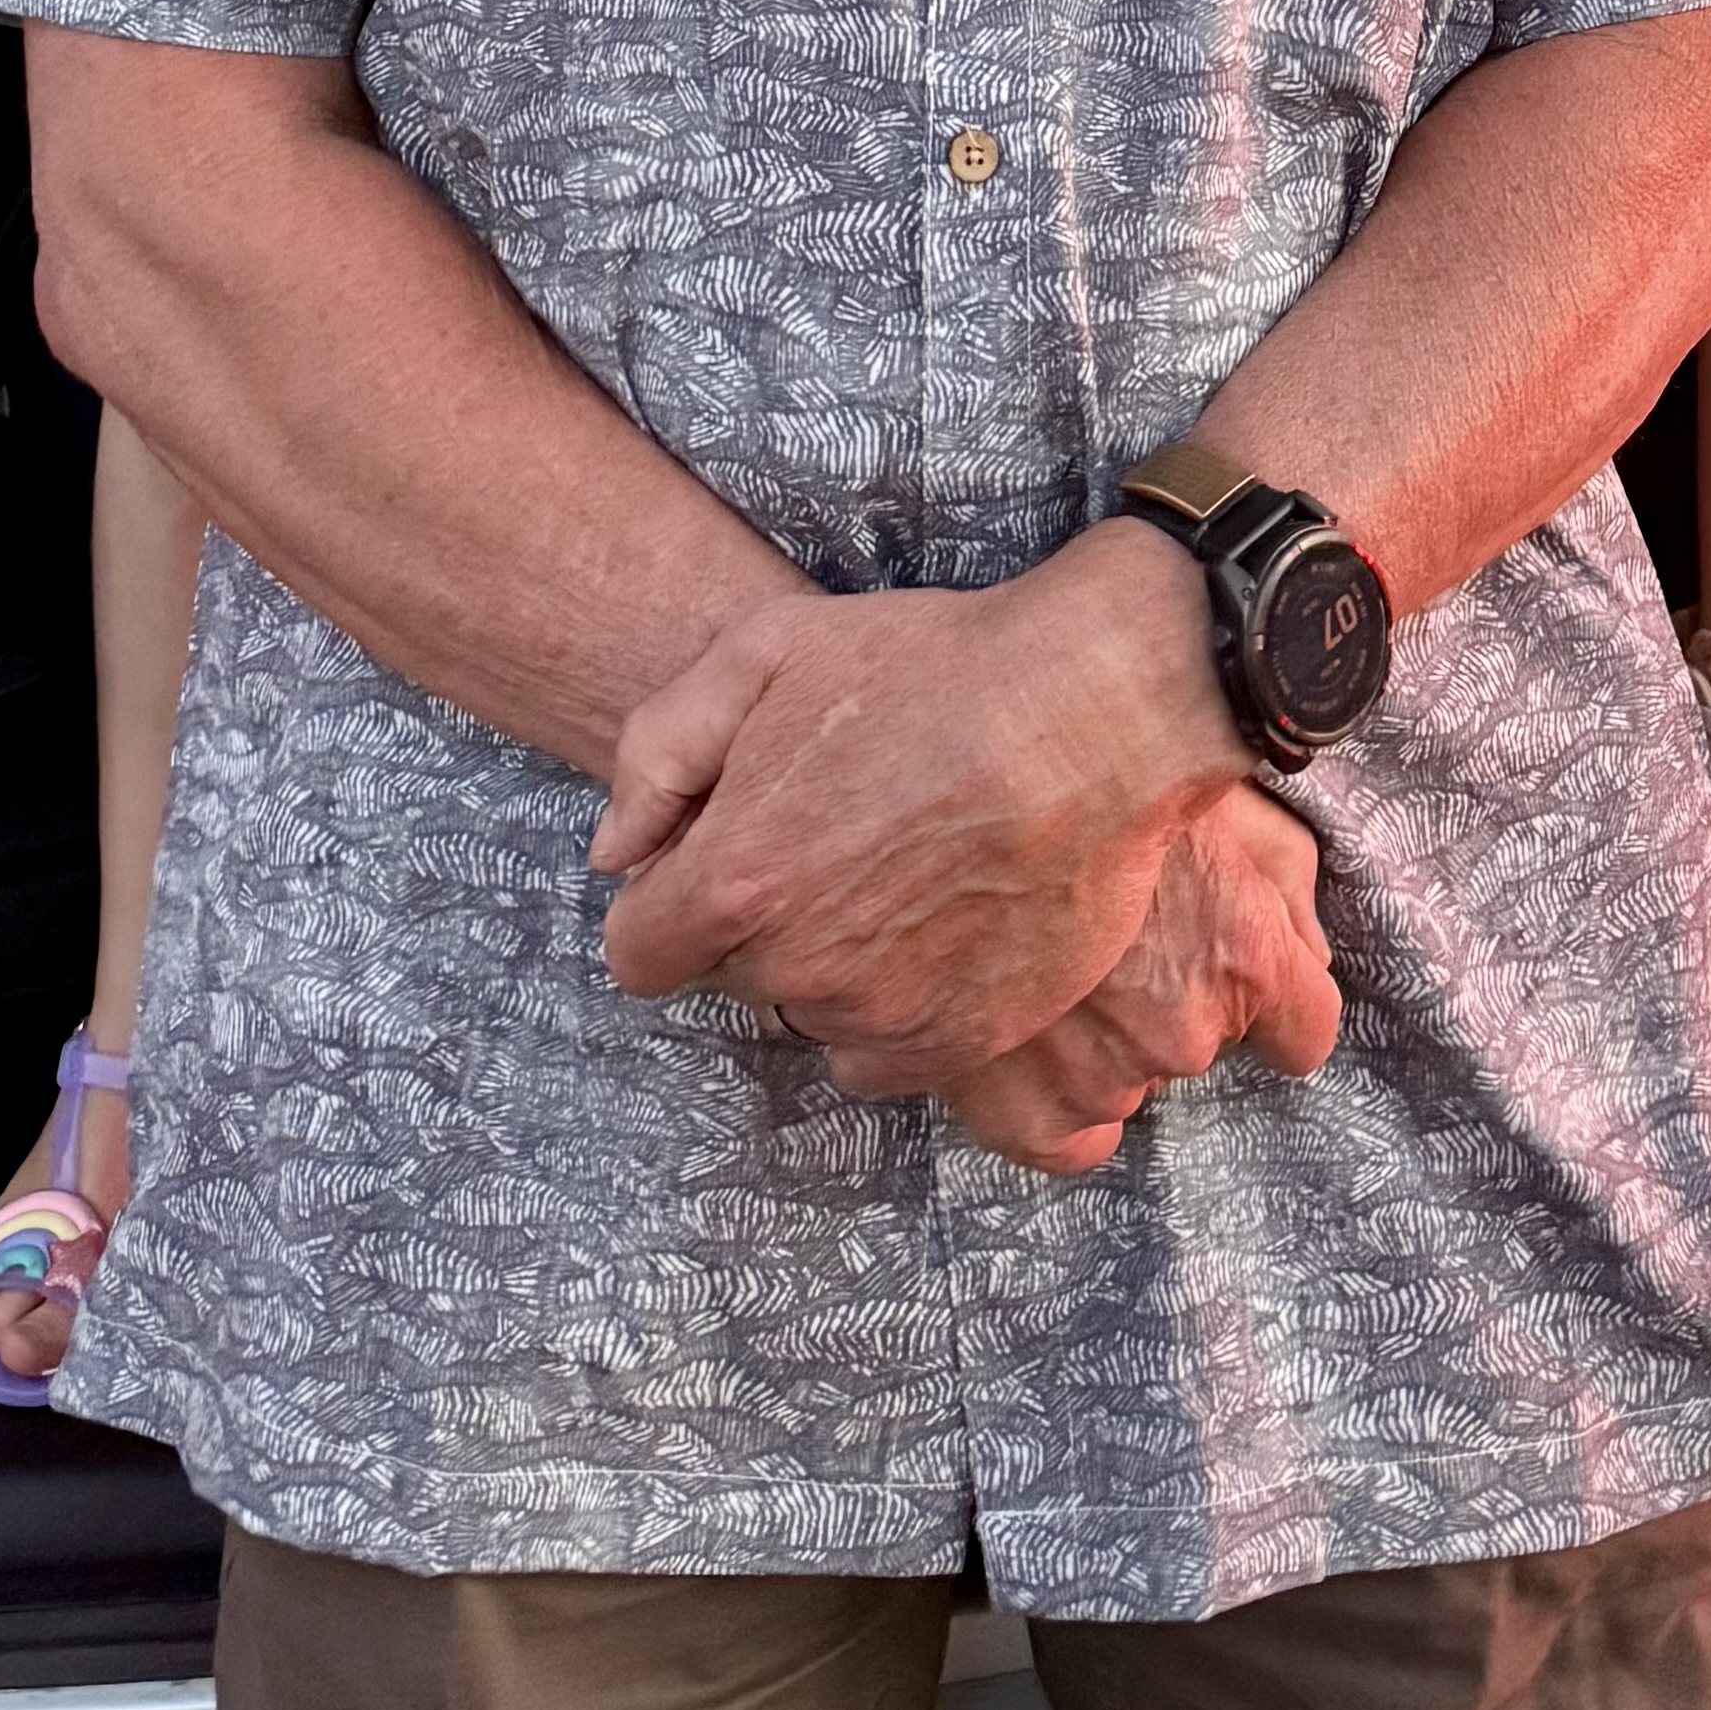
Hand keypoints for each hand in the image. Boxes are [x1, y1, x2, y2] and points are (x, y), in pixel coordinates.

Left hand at [590, 527, 1245, 1092]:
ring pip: (814, 1017)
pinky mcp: (966, 1042)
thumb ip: (659, 753)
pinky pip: (888, 1058)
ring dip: (833, 964)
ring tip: (898, 871)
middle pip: (733, 977)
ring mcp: (887, 1015)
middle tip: (832, 837)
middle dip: (758, 918)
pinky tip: (939, 923)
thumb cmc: (932, 665)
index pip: (638, 952)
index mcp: (738, 879)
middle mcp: (802, 968)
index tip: (720, 859)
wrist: (1097, 712)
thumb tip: (613, 854)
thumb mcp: (767, 650)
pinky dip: (899, 1007)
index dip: (670, 899)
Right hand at [935, 784, 1340, 1175]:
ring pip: (1125, 1075)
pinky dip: (1047, 1094)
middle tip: (1104, 920)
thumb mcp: (1208, 778)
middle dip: (1167, 990)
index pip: (1305, 1028)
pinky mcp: (1024, 1116)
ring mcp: (1102, 1081)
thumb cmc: (1082, 761)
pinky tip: (1019, 1027)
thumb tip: (1310, 949)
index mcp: (1241, 953)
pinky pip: (1066, 1137)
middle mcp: (1184, 1032)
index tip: (1226, 959)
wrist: (934, 795)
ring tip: (1037, 953)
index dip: (1273, 991)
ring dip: (1097, 1032)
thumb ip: (1282, 869)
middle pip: (1203, 1039)